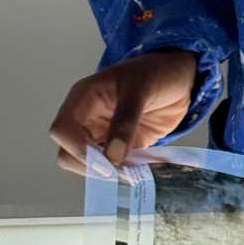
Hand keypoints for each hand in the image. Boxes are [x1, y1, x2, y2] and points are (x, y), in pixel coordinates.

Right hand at [50, 49, 198, 178]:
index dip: (76, 148)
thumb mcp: (141, 89)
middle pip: (69, 152)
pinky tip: (139, 171)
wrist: (181, 77)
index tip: (103, 161)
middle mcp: (88, 119)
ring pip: (89, 164)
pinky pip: (114, 166)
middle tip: (120, 170)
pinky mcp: (121, 147)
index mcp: (84, 99)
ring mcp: (103, 135)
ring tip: (133, 171)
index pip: (62, 129)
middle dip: (90, 165)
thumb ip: (126, 121)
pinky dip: (124, 173)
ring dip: (108, 172)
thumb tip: (112, 155)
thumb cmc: (157, 72)